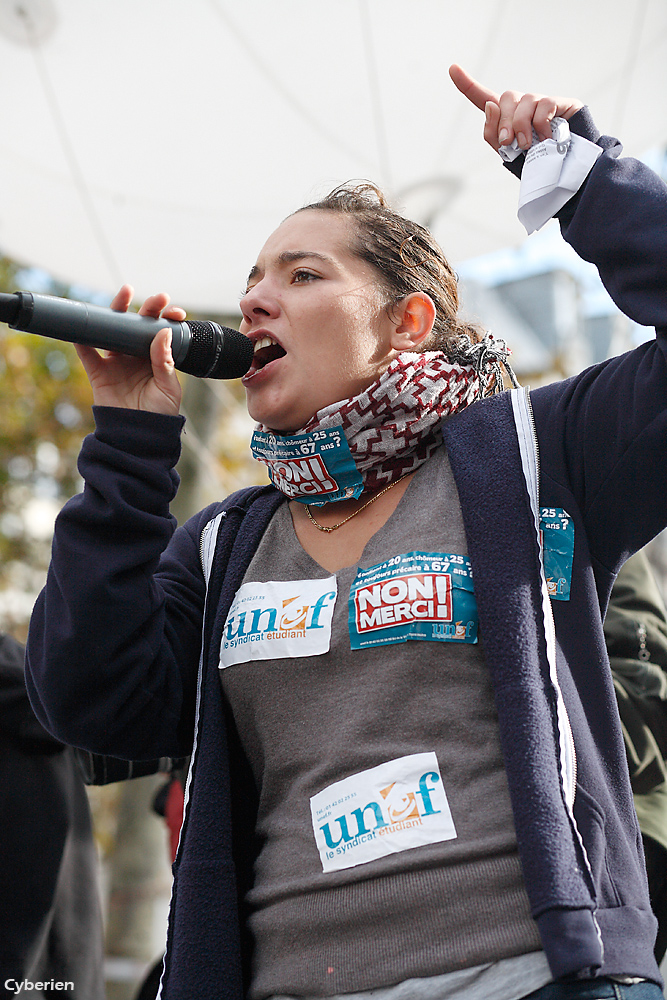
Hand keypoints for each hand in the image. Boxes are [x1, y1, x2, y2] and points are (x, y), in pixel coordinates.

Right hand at [75, 284, 183, 414]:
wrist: (138, 437)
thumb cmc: (159, 414)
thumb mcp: (169, 388)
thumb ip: (165, 361)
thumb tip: (164, 332)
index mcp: (156, 358)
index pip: (161, 333)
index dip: (166, 319)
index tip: (173, 311)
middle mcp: (136, 356)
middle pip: (138, 326)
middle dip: (146, 308)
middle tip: (155, 299)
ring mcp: (116, 362)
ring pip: (113, 331)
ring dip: (115, 312)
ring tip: (124, 296)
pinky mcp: (98, 372)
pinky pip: (87, 352)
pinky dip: (82, 338)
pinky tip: (84, 324)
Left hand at [449, 64, 582, 151]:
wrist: (567, 173)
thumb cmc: (536, 164)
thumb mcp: (508, 155)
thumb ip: (493, 133)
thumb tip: (491, 105)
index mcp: (506, 119)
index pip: (484, 98)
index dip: (467, 84)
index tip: (452, 68)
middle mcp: (522, 107)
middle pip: (504, 99)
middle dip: (503, 122)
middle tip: (510, 142)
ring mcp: (541, 103)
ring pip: (523, 102)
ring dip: (521, 125)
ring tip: (528, 145)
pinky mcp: (560, 103)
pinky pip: (543, 105)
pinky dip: (541, 124)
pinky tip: (546, 139)